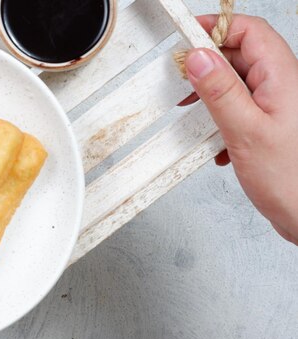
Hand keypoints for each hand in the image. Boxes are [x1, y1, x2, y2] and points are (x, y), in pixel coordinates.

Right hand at [181, 15, 297, 244]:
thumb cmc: (291, 179)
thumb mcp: (245, 131)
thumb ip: (220, 91)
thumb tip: (199, 58)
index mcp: (282, 77)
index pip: (249, 32)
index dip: (216, 28)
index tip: (187, 36)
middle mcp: (282, 85)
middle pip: (242, 54)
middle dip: (209, 62)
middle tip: (183, 75)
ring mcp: (277, 105)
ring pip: (239, 82)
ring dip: (213, 93)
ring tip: (195, 108)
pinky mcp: (270, 124)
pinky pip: (241, 107)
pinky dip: (222, 117)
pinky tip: (216, 138)